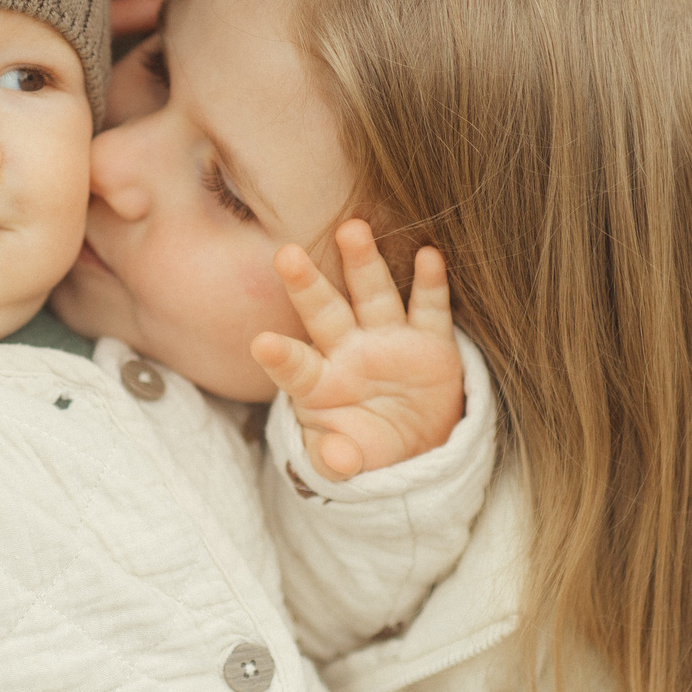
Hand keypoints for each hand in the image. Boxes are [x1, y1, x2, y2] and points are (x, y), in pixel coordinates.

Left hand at [253, 219, 462, 480]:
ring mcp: (388, 339)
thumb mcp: (350, 462)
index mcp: (319, 383)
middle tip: (285, 255)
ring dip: (363, 263)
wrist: (416, 443)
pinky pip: (428, 307)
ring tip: (352, 230)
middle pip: (324, 314)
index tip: (261, 344)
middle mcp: (348, 350)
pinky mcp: (428, 339)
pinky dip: (429, 282)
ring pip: (372, 294)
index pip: (295, 368)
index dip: (280, 357)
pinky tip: (428, 254)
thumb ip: (337, 459)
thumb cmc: (366, 446)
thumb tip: (335, 458)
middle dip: (307, 286)